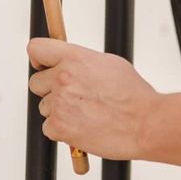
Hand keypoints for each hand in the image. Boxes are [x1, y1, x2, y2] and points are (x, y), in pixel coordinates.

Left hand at [27, 39, 157, 160]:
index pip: (36, 49)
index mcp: (74, 57)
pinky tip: (82, 127)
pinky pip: (48, 127)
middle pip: (36, 83)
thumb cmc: (133, 95)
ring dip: (59, 111)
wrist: (145, 123)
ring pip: (45, 106)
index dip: (39, 59)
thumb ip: (82, 61)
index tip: (43, 66)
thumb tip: (69, 62)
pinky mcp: (59, 127)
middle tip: (72, 97)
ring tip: (86, 114)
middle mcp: (63, 78)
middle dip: (50, 90)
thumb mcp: (109, 64)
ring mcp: (59, 103)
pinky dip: (62, 130)